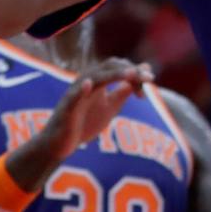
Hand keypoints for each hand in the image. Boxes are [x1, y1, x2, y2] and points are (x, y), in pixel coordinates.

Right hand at [9, 58, 153, 188]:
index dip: (135, 71)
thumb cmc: (84, 123)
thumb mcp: (109, 107)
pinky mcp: (66, 108)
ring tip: (130, 74)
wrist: (59, 145)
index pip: (118, 66)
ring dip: (114, 75)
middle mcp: (86, 81)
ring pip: (95, 78)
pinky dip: (80, 89)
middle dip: (130, 71)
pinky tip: (88, 84)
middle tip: (150, 79)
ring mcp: (75, 93)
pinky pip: (73, 96)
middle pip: (109, 67)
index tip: (151, 80)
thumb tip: (139, 78)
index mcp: (97, 80)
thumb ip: (122, 92)